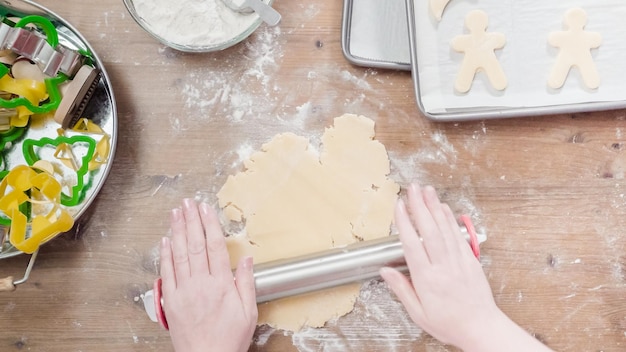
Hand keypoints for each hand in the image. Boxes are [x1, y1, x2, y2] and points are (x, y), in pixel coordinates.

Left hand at [159, 199, 257, 351]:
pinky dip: (165, 254)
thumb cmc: (228, 340)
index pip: (214, 247)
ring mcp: (183, 291)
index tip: (207, 209)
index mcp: (221, 285)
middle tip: (188, 203)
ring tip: (176, 213)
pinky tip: (165, 240)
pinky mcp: (171, 300)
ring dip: (177, 231)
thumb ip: (246, 283)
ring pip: (179, 254)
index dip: (210, 225)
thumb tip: (246, 259)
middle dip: (191, 221)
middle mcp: (200, 284)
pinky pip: (167, 272)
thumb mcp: (248, 312)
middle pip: (195, 245)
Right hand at [380, 184, 551, 351]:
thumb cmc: (450, 323)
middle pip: (429, 230)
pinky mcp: (470, 260)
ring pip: (444, 228)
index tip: (398, 206)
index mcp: (427, 279)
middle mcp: (443, 266)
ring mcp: (458, 261)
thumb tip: (385, 271)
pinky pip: (457, 235)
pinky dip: (450, 219)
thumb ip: (402, 289)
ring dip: (435, 207)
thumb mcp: (418, 313)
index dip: (404, 222)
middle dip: (420, 206)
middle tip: (413, 188)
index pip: (412, 244)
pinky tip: (444, 208)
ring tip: (427, 190)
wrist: (481, 328)